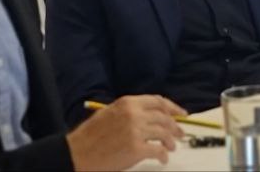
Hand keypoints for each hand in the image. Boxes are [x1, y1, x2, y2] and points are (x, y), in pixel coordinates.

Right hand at [66, 95, 186, 170]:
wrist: (77, 154)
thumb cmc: (91, 136)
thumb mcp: (109, 113)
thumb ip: (130, 111)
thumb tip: (152, 115)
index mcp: (128, 103)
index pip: (158, 101)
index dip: (173, 108)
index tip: (182, 114)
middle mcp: (134, 114)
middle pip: (164, 118)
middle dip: (175, 127)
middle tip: (180, 134)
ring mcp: (136, 131)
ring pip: (164, 134)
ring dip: (171, 142)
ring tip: (172, 147)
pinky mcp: (136, 149)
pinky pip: (158, 151)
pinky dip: (163, 155)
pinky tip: (162, 159)